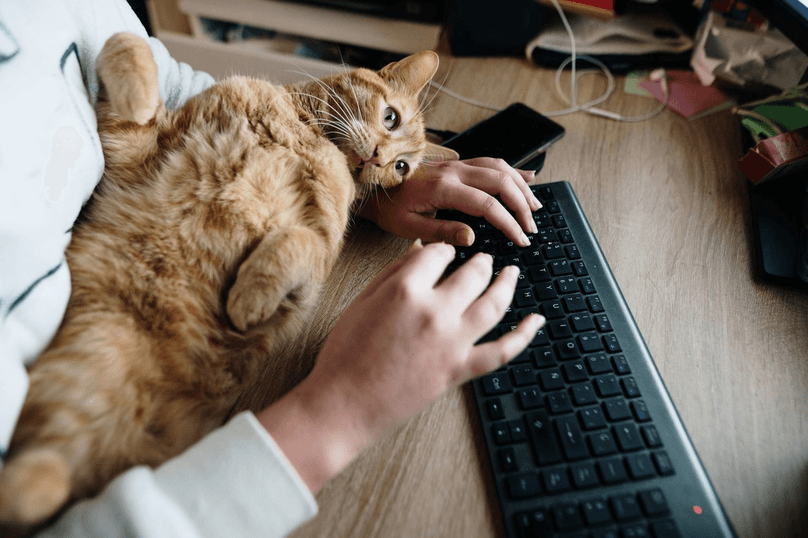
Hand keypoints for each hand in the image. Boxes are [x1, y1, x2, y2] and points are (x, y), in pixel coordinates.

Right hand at [257, 241, 543, 491]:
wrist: (344, 404)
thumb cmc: (345, 353)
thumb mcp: (363, 301)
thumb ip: (395, 272)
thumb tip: (420, 249)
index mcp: (405, 289)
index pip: (438, 253)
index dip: (441, 251)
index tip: (441, 254)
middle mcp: (435, 312)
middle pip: (472, 273)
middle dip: (479, 261)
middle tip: (482, 260)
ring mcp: (452, 342)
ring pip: (494, 303)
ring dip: (507, 283)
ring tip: (511, 273)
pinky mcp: (459, 370)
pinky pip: (502, 351)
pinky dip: (524, 336)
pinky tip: (537, 320)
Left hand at [358, 158, 540, 246]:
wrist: (370, 184)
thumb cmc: (387, 207)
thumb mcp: (407, 227)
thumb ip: (440, 232)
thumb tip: (472, 238)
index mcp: (443, 188)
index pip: (487, 204)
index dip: (508, 222)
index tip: (520, 239)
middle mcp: (453, 171)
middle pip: (501, 182)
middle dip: (522, 205)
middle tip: (531, 227)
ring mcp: (456, 164)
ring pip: (499, 168)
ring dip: (521, 187)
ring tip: (535, 207)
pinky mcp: (455, 164)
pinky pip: (490, 161)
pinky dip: (512, 170)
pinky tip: (528, 177)